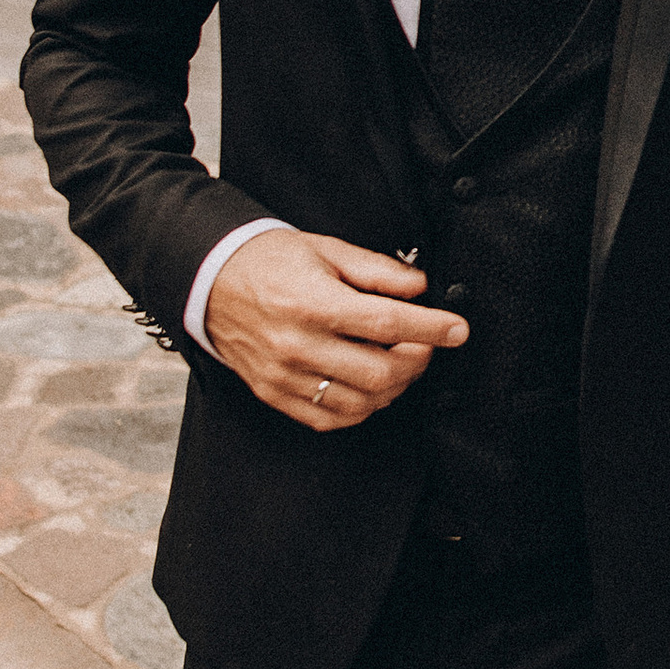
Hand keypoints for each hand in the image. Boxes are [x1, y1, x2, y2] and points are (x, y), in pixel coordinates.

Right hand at [202, 229, 467, 432]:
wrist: (210, 280)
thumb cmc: (271, 260)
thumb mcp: (327, 250)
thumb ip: (377, 270)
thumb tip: (421, 287)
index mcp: (312, 303)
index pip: (387, 324)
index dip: (431, 328)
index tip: (458, 329)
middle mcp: (297, 345)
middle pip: (379, 372)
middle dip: (417, 362)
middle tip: (425, 344)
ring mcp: (284, 375)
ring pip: (360, 402)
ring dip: (393, 387)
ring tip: (398, 363)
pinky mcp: (274, 394)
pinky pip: (329, 418)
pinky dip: (361, 408)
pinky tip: (369, 386)